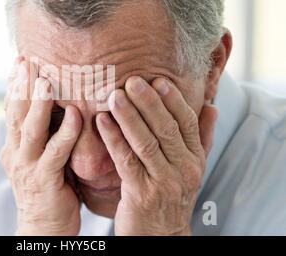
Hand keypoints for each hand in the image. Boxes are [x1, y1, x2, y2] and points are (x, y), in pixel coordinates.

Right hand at [1, 59, 82, 235]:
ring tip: (44, 81)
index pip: (10, 109)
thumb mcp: (39, 158)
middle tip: (25, 60)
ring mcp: (28, 167)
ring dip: (37, 104)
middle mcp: (16, 153)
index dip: (14, 85)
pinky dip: (65, 132)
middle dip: (20, 85)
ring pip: (31, 130)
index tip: (20, 61)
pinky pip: (56, 152)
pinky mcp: (45, 180)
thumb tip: (54, 106)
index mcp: (14, 146)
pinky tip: (73, 114)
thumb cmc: (48, 189)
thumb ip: (43, 134)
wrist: (43, 228)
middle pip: (15, 113)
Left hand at [96, 76, 217, 235]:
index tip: (158, 80)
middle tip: (132, 80)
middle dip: (148, 103)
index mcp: (195, 158)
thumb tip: (213, 106)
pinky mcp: (141, 194)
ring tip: (113, 96)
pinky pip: (126, 161)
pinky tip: (102, 122)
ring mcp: (163, 182)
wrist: (160, 235)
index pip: (187, 123)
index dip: (173, 100)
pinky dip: (114, 139)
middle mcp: (183, 169)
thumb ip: (202, 137)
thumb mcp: (192, 167)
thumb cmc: (171, 194)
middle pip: (166, 129)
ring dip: (129, 117)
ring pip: (146, 143)